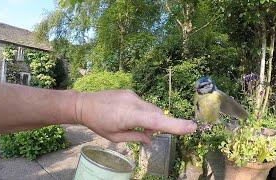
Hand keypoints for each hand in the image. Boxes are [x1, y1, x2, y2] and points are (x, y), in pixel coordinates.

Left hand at [75, 90, 196, 144]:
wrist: (83, 104)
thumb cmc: (98, 123)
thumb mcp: (115, 137)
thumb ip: (136, 137)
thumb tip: (150, 140)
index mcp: (129, 115)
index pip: (156, 122)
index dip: (175, 125)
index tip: (192, 127)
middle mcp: (134, 102)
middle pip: (157, 114)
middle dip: (158, 125)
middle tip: (146, 135)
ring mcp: (132, 95)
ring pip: (151, 108)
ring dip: (150, 119)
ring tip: (135, 125)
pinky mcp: (130, 92)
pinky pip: (143, 103)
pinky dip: (144, 112)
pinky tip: (131, 116)